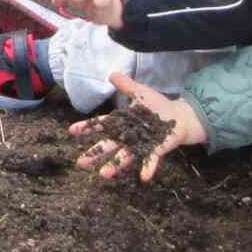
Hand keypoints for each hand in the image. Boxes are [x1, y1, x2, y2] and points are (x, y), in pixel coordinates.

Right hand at [71, 73, 204, 179]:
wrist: (179, 116)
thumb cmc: (158, 105)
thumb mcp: (141, 92)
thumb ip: (127, 86)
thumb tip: (111, 74)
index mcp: (122, 122)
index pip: (101, 125)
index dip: (87, 127)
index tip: (72, 131)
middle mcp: (128, 136)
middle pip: (108, 146)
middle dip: (95, 154)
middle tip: (81, 162)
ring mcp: (140, 145)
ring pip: (125, 156)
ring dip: (115, 166)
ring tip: (104, 175)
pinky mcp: (155, 150)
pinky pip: (150, 160)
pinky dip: (147, 168)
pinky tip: (144, 177)